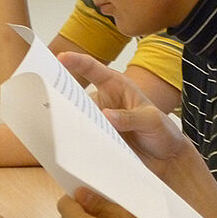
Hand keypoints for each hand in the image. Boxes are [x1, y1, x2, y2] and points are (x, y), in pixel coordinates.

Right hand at [58, 53, 198, 181]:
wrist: (167, 159)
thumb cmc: (162, 131)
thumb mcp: (151, 121)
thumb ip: (131, 117)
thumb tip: (106, 116)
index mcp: (117, 86)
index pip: (94, 69)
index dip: (77, 61)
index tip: (61, 58)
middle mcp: (104, 103)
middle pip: (77, 96)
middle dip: (63, 97)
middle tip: (49, 100)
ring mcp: (99, 123)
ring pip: (77, 120)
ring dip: (69, 124)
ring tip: (60, 129)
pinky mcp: (99, 142)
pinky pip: (83, 141)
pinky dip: (76, 144)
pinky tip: (71, 150)